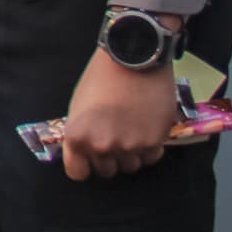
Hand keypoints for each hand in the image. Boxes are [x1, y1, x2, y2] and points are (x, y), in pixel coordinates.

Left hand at [58, 46, 182, 181]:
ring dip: (130, 154)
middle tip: (114, 136)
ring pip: (130, 166)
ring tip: (131, 129)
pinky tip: (146, 127)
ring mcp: (129, 146)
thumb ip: (81, 133)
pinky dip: (149, 147)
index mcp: (77, 137)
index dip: (84, 164)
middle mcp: (101, 146)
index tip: (89, 156)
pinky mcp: (154, 142)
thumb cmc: (100, 78)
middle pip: (106, 171)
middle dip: (109, 157)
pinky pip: (150, 157)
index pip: (78, 173)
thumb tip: (86, 152)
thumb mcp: (78, 106)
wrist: (133, 58)